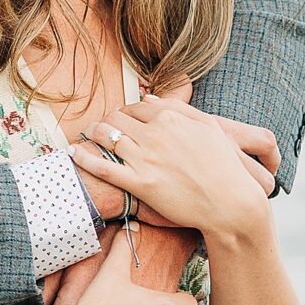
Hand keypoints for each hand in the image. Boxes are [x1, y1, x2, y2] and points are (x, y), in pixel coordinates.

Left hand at [70, 96, 269, 237]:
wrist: (231, 204)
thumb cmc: (224, 167)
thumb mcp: (208, 127)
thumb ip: (179, 109)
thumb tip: (149, 100)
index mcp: (170, 118)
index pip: (136, 107)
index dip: (125, 112)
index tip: (120, 117)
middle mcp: (155, 134)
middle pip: (117, 118)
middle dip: (105, 120)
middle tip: (98, 125)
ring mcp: (145, 159)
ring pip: (106, 137)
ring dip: (92, 132)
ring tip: (85, 133)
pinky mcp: (140, 183)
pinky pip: (104, 167)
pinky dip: (85, 158)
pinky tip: (74, 153)